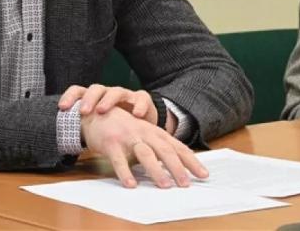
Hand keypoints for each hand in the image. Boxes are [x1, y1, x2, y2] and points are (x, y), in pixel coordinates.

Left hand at [58, 84, 156, 126]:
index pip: (78, 91)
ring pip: (116, 91)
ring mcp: (125, 95)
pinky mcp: (142, 98)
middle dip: (89, 99)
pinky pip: (141, 98)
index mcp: (94, 99)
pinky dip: (139, 105)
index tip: (62, 108)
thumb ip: (85, 132)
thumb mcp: (98, 129)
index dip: (69, 97)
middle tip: (84, 111)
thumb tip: (62, 145)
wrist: (141, 128)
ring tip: (102, 111)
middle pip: (96, 89)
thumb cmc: (115, 129)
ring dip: (108, 100)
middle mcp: (108, 94)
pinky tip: (137, 114)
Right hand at [81, 106, 207, 188]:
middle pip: (165, 150)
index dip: (191, 161)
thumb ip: (159, 149)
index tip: (204, 175)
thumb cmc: (123, 128)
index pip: (177, 147)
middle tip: (186, 184)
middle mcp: (144, 133)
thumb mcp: (144, 135)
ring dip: (156, 171)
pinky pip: (119, 160)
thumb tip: (177, 168)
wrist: (95, 113)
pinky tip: (131, 185)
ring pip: (145, 154)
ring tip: (165, 186)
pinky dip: (125, 173)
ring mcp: (128, 137)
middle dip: (177, 168)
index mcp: (155, 132)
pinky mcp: (111, 143)